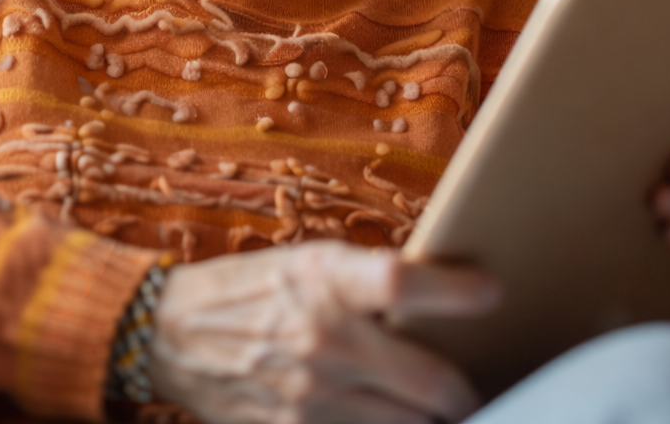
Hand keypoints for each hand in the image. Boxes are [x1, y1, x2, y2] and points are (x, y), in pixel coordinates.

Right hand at [146, 241, 497, 423]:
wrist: (177, 335)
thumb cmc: (256, 288)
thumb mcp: (310, 261)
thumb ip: (370, 277)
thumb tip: (444, 291)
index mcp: (324, 280)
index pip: (403, 283)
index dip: (457, 289)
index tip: (492, 291)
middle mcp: (322, 340)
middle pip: (429, 379)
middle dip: (466, 389)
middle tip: (476, 384)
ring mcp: (312, 396)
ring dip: (435, 421)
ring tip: (446, 411)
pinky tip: (400, 420)